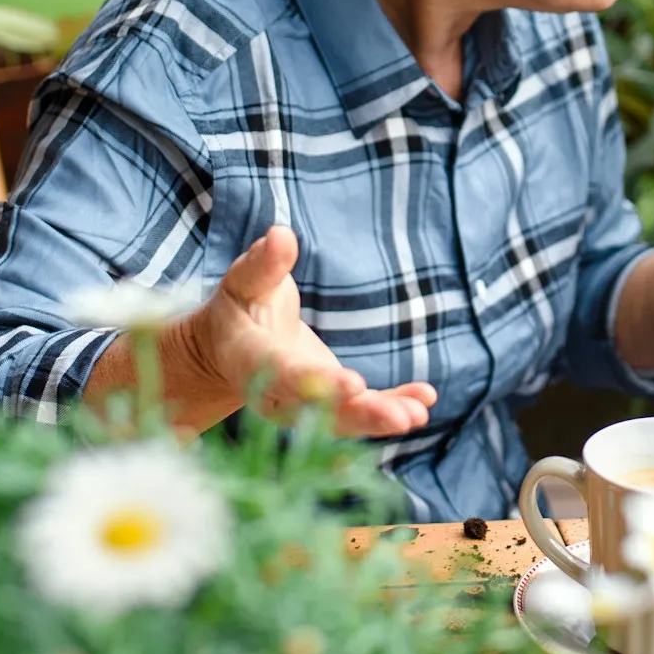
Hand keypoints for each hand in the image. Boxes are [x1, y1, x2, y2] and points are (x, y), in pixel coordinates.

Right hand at [167, 226, 437, 437]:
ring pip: (343, 419)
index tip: (354, 384)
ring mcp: (305, 405)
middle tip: (399, 418)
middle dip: (361, 414)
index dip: (318, 382)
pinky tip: (422, 404)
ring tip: (417, 415)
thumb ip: (262, 264)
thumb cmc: (240, 306)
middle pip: (318, 411)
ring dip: (381, 418)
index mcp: (253, 360)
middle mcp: (278, 394)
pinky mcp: (329, 403)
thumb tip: (281, 235)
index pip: (286, 375)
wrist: (230, 349)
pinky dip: (391, 406)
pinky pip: (360, 411)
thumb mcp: (243, 281)